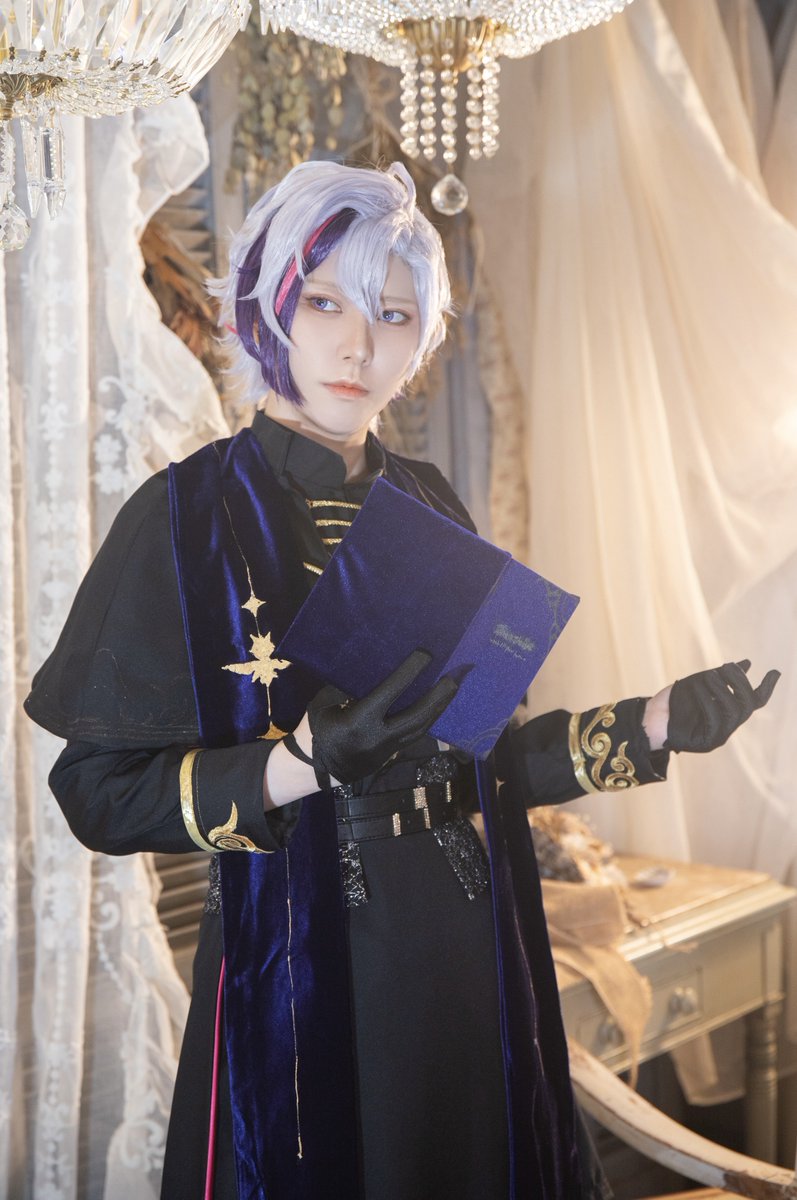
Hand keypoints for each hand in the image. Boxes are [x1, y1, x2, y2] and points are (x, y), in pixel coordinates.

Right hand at [308, 650, 457, 786]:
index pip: (390, 692)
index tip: (425, 655)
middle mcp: (378, 737)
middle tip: (453, 677)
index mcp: (358, 722)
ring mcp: (387, 750)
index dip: (409, 672)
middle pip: (416, 716)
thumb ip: (345, 687)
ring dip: (438, 708)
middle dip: (437, 696)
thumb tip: (369, 665)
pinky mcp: (392, 755)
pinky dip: (428, 719)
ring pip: (421, 728)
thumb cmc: (318, 729)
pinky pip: (416, 735)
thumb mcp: (324, 704)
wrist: (318, 768)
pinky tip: (437, 706)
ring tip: (452, 689)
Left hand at [664, 660, 779, 753]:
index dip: (766, 687)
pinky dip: (708, 700)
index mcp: (729, 711)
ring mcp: (718, 736)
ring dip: (723, 689)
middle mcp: (727, 725)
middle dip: (740, 683)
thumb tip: (746, 663)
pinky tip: (698, 687)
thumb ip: (723, 676)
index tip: (775, 671)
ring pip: (735, 712)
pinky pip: (715, 720)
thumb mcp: (701, 682)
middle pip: (748, 705)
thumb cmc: (675, 700)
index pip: (755, 701)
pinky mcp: (706, 743)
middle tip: (726, 668)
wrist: (651, 717)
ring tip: (708, 676)